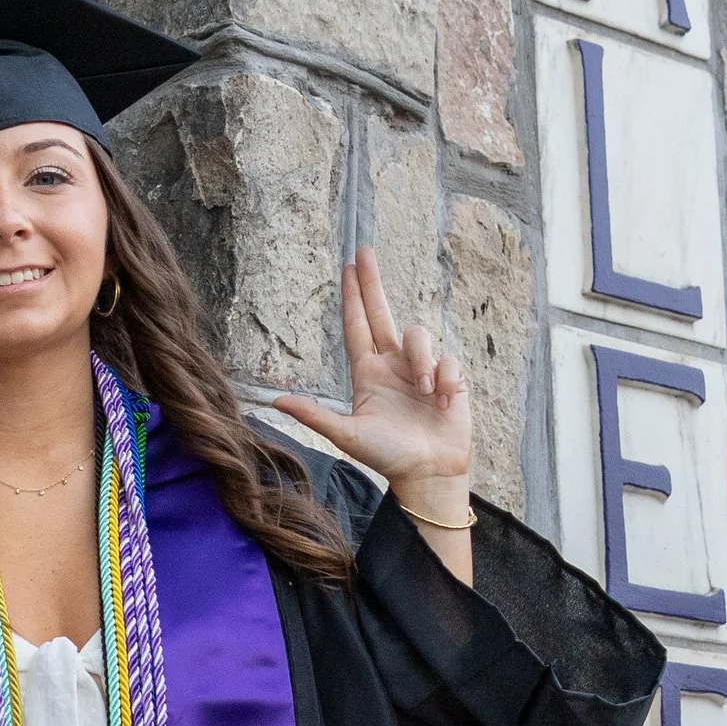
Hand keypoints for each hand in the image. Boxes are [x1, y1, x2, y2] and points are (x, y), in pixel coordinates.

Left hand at [271, 249, 471, 499]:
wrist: (430, 474)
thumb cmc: (388, 457)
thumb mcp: (348, 435)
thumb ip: (316, 416)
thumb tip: (276, 400)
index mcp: (368, 373)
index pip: (356, 326)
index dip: (352, 297)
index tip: (347, 267)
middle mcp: (392, 364)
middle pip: (381, 312)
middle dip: (372, 282)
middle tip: (364, 251)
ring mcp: (421, 368)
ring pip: (420, 336)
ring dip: (422, 362)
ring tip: (426, 394)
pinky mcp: (449, 377)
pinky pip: (448, 361)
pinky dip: (446, 380)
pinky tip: (444, 404)